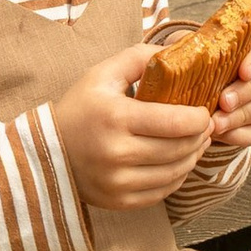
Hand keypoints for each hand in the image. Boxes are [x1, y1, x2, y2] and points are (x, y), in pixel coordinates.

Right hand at [50, 44, 212, 208]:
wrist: (45, 152)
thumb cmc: (80, 108)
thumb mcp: (104, 74)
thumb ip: (140, 58)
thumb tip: (178, 50)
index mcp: (117, 118)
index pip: (177, 122)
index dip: (200, 118)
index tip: (204, 111)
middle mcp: (118, 154)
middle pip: (180, 149)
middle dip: (201, 136)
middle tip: (205, 126)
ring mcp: (118, 182)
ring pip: (176, 172)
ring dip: (193, 156)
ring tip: (195, 142)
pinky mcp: (119, 200)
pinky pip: (163, 192)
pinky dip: (176, 177)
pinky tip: (177, 162)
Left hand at [208, 20, 250, 150]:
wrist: (195, 88)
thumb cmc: (200, 58)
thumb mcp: (196, 45)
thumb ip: (197, 42)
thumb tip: (192, 50)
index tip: (242, 72)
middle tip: (224, 101)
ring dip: (245, 114)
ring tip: (217, 121)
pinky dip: (242, 133)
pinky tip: (221, 132)